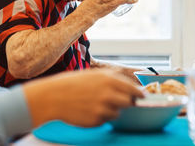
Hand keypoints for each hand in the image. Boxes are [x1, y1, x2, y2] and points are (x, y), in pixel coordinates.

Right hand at [23, 69, 143, 127]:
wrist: (53, 96)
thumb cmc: (71, 83)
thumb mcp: (93, 74)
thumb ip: (111, 78)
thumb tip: (128, 85)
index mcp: (109, 79)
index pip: (133, 89)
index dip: (138, 93)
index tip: (142, 96)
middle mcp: (108, 94)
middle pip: (129, 102)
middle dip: (126, 102)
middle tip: (118, 101)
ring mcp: (102, 108)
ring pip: (117, 113)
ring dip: (110, 110)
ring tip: (95, 104)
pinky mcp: (96, 121)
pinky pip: (104, 120)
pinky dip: (100, 117)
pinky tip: (88, 110)